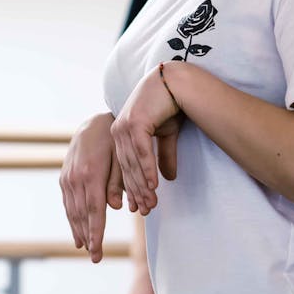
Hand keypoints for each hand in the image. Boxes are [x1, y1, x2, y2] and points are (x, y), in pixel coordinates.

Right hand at [59, 112, 122, 262]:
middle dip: (88, 237)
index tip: (97, 251)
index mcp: (91, 173)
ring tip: (86, 248)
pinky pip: (67, 202)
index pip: (94, 210)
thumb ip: (117, 182)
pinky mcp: (64, 177)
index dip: (95, 232)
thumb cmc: (112, 140)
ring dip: (78, 231)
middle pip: (81, 214)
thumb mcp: (120, 157)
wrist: (92, 123)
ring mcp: (67, 178)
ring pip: (72, 210)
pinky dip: (71, 219)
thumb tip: (115, 207)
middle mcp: (75, 177)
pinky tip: (77, 231)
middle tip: (95, 258)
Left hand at [111, 64, 183, 214]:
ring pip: (133, 163)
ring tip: (152, 204)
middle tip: (147, 211)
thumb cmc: (170, 105)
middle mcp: (117, 131)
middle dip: (137, 191)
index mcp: (119, 134)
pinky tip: (154, 186)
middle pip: (127, 168)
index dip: (132, 188)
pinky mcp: (134, 122)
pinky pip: (141, 152)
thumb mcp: (166, 136)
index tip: (139, 207)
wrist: (175, 82)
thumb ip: (164, 156)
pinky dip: (148, 170)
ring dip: (143, 185)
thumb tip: (169, 179)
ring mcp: (123, 126)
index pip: (125, 167)